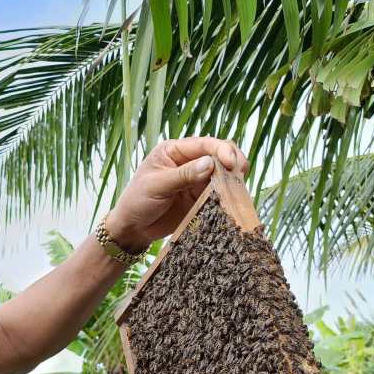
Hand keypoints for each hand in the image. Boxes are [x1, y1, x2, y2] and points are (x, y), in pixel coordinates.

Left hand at [103, 137, 248, 250]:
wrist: (133, 229)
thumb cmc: (137, 201)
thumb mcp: (157, 186)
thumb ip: (183, 175)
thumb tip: (210, 164)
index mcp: (174, 151)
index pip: (204, 144)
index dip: (221, 150)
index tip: (231, 162)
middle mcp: (189, 162)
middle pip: (219, 155)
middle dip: (233, 162)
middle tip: (241, 174)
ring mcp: (197, 180)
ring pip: (223, 174)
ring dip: (233, 179)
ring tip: (239, 188)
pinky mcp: (202, 198)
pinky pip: (221, 193)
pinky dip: (229, 195)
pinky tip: (234, 200)